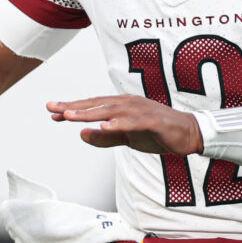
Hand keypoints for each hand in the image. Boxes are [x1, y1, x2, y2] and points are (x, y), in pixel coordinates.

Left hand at [47, 95, 202, 155]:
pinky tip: (104, 126)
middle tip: (53, 108)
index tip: (52, 112)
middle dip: (74, 106)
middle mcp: (129, 104)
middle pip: (97, 104)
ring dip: (90, 113)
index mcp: (122, 107)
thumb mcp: (128, 138)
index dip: (73, 109)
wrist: (189, 134)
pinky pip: (133, 122)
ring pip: (111, 111)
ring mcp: (141, 111)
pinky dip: (118, 123)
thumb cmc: (159, 133)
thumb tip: (82, 135)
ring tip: (70, 116)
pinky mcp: (153, 121)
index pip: (93, 107)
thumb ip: (106, 137)